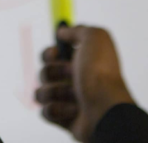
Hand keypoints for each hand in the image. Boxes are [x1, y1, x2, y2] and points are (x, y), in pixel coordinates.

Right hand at [35, 25, 134, 141]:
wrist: (106, 108)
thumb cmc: (101, 72)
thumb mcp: (95, 37)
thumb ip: (78, 30)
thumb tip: (62, 32)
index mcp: (81, 63)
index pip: (53, 55)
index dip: (49, 53)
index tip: (55, 53)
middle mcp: (75, 80)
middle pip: (45, 71)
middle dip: (52, 71)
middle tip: (69, 73)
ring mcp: (68, 100)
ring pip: (41, 91)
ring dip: (53, 91)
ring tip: (72, 94)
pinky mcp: (63, 119)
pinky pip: (45, 111)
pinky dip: (56, 110)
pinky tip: (72, 110)